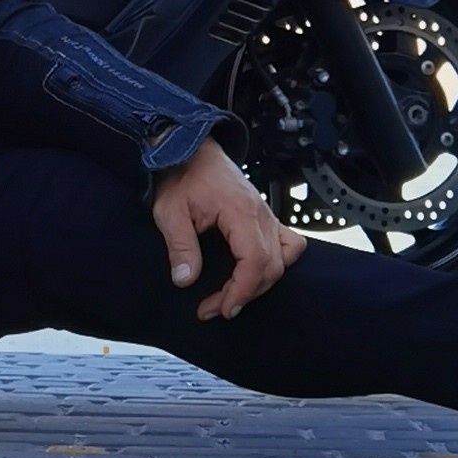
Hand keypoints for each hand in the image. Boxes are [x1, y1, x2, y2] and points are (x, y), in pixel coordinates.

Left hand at [152, 139, 306, 321]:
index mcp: (241, 211)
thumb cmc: (181, 174)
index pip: (256, 260)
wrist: (190, 149)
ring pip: (284, 258)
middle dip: (244, 293)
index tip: (224, 308)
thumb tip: (185, 279)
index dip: (242, 290)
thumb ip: (179, 245)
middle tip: (213, 308)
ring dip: (261, 282)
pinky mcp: (266, 216)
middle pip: (272, 265)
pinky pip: (288, 243)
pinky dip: (277, 263)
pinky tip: (254, 273)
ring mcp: (267, 214)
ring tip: (232, 296)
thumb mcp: (169, 211)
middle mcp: (261, 214)